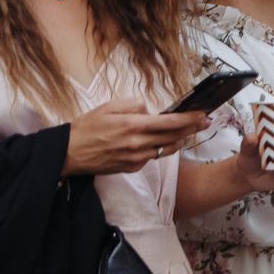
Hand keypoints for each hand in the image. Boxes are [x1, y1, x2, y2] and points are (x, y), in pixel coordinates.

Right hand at [67, 98, 207, 175]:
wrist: (68, 154)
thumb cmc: (86, 128)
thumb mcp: (108, 107)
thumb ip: (133, 105)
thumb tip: (150, 109)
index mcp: (132, 125)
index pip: (170, 122)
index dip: (190, 119)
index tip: (203, 114)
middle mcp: (137, 144)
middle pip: (174, 137)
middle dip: (192, 129)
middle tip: (205, 122)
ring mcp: (136, 158)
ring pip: (167, 150)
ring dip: (179, 140)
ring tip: (187, 132)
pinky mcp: (132, 168)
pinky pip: (152, 158)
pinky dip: (158, 149)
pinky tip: (158, 142)